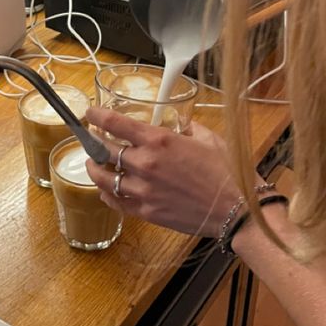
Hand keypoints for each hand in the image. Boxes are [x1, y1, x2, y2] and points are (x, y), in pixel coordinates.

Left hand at [85, 106, 251, 236]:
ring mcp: (143, 190)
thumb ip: (186, 127)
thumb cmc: (226, 171)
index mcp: (158, 140)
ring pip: (103, 178)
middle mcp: (145, 164)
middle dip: (93, 142)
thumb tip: (178, 124)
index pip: (115, 123)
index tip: (90, 113)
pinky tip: (106, 190)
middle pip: (103, 150)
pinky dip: (106, 194)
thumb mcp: (207, 138)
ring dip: (95, 169)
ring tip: (93, 164)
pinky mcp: (146, 212)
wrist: (235, 209)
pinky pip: (116, 202)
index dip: (97, 116)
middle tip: (91, 139)